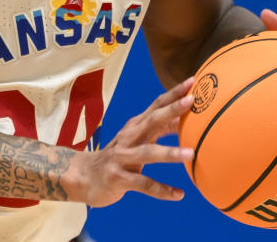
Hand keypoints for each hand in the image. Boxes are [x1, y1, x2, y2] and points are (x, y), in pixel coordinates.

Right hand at [70, 77, 194, 206]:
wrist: (83, 175)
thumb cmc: (119, 156)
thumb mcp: (138, 139)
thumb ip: (160, 129)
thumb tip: (188, 121)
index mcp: (136, 126)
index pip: (157, 105)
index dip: (174, 93)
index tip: (193, 81)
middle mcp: (129, 137)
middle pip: (152, 120)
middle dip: (172, 110)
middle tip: (192, 101)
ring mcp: (122, 157)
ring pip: (148, 152)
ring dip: (170, 152)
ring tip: (191, 153)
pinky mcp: (118, 178)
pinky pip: (143, 184)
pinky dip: (161, 189)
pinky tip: (178, 194)